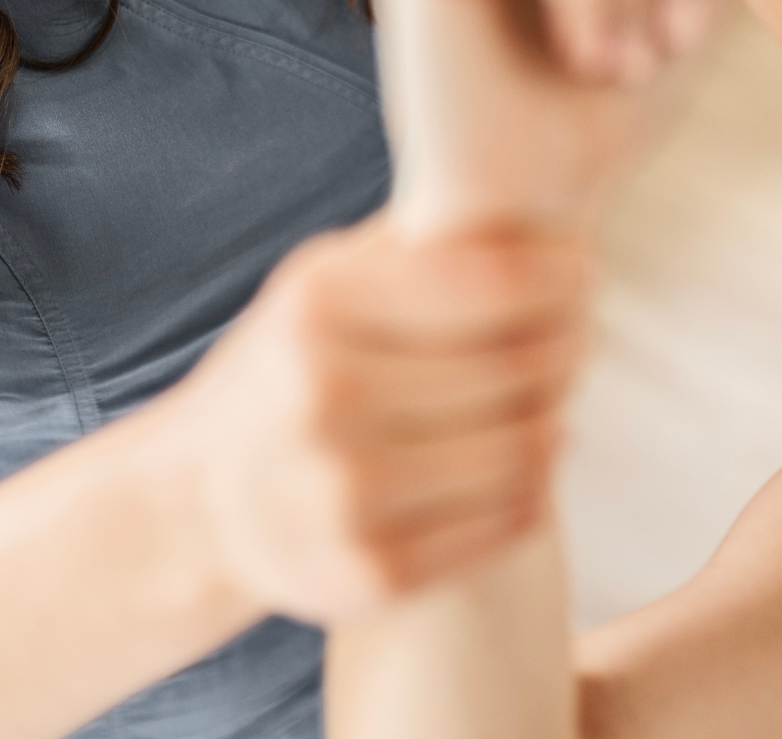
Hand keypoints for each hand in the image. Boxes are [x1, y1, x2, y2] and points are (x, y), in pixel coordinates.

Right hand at [178, 219, 592, 623]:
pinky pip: (508, 523)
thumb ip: (420, 245)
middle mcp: (325, 397)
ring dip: (555, 422)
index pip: (495, 281)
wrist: (198, 502)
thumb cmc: (291, 371)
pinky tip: (524, 468)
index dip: (562, 276)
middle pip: (522, 368)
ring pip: (526, 450)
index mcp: (317, 306)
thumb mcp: (326, 285)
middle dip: (569, 348)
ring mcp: (346, 493)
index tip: (583, 273)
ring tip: (551, 404)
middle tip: (578, 339)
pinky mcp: (370, 574)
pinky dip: (533, 492)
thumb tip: (544, 208)